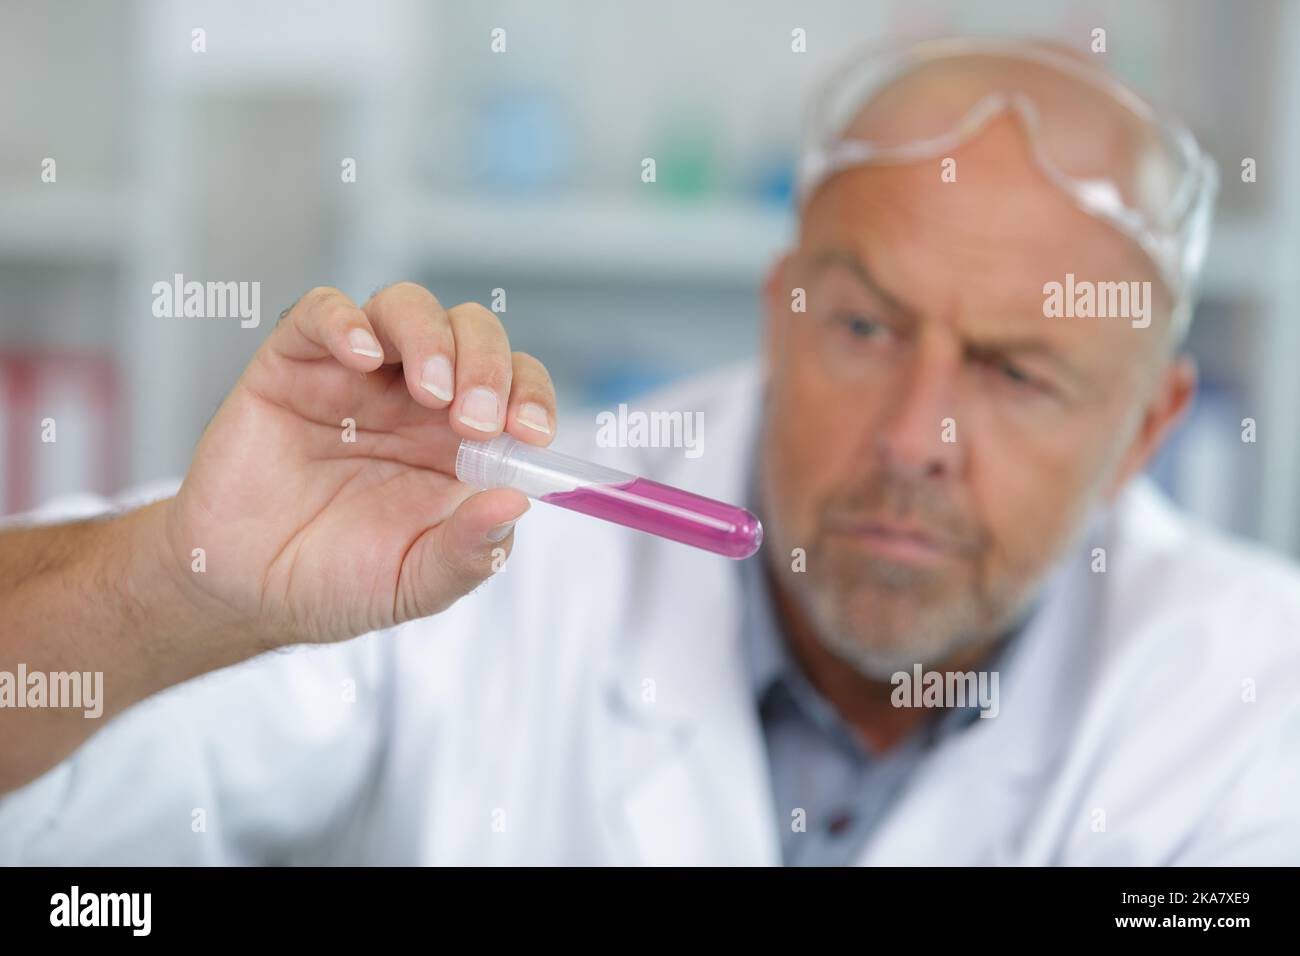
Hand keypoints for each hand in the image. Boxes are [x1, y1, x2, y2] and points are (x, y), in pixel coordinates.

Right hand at [164, 283, 554, 645]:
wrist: (245, 593)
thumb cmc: (336, 583)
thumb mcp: (416, 584)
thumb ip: (468, 551)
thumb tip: (519, 502)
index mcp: (458, 441)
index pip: (515, 386)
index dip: (530, 395)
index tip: (530, 433)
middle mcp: (414, 398)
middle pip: (471, 334)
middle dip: (487, 365)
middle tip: (475, 422)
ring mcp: (354, 376)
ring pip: (406, 308)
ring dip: (431, 337)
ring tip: (430, 390)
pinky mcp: (291, 366)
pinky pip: (320, 313)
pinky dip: (346, 320)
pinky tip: (362, 355)